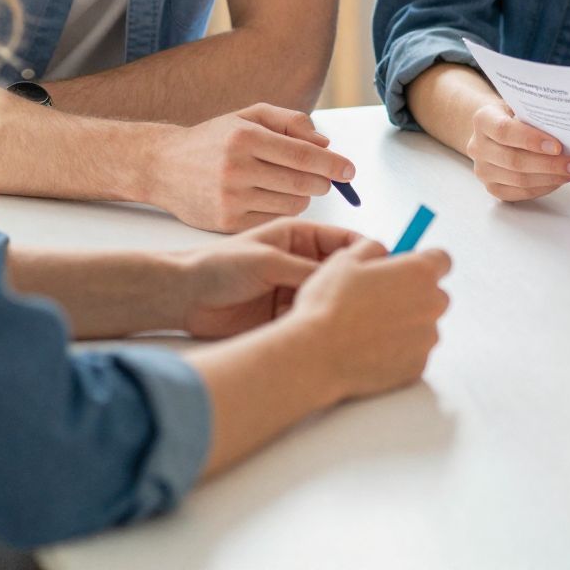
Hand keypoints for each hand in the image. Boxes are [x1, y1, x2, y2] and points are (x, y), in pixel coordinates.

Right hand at [146, 104, 356, 231]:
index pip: (304, 156)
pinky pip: (274, 219)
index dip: (333, 165)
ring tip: (286, 183)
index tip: (350, 171)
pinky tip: (268, 197)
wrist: (162, 166)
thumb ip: (291, 122)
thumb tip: (326, 145)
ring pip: (293, 204)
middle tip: (324, 178)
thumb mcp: (250, 115)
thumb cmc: (214, 139)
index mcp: (245, 137)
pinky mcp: (226, 223)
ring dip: (301, 195)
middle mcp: (237, 168)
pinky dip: (281, 209)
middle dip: (323, 182)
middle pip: (304, 183)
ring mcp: (230, 198)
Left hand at [173, 220, 366, 337]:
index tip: (386, 266)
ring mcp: (294, 288)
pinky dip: (319, 324)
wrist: (183, 296)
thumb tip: (343, 278)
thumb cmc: (218, 265)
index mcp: (300, 236)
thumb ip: (306, 269)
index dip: (367, 252)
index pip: (345, 240)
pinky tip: (329, 332)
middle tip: (376, 297)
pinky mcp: (284, 315)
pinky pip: (311, 318)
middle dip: (358, 282)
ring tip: (355, 318)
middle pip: (342, 271)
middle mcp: (301, 261)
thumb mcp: (268, 261)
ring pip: (328, 296)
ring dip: (338, 305)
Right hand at [288, 238, 452, 402]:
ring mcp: (427, 338)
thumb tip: (384, 251)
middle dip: (414, 295)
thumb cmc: (329, 307)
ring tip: (369, 329)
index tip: (407, 268)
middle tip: (380, 301)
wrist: (316, 356)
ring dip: (405, 324)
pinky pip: (414, 353)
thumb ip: (373, 248)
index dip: (423, 262)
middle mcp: (431, 304)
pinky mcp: (418, 366)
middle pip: (434, 294)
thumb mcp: (345, 260)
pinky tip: (370, 349)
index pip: (442, 260)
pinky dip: (399, 351)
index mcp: (419, 272)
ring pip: (423, 325)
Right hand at [466, 100, 569, 201]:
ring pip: (519, 180)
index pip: (505, 131)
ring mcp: (483, 170)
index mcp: (483, 120)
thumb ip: (537, 114)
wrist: (493, 128)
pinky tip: (561, 179)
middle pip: (514, 161)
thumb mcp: (520, 104)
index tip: (558, 146)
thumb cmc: (513, 114)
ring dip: (551, 178)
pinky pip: (521, 193)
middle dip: (550, 164)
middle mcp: (478, 147)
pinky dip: (544, 187)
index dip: (531, 140)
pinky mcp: (492, 188)